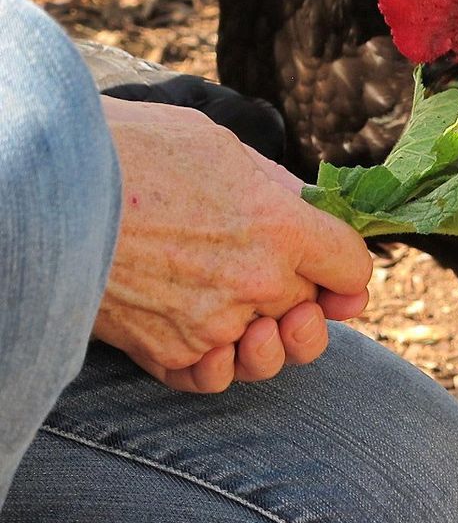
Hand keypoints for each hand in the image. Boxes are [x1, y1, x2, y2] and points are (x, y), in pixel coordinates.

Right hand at [93, 97, 371, 391]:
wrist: (39, 185)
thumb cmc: (126, 148)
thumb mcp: (216, 144)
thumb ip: (274, 185)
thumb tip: (307, 207)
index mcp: (279, 225)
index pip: (352, 268)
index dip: (348, 270)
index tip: (336, 271)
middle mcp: (255, 281)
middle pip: (313, 311)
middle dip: (302, 297)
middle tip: (277, 281)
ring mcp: (211, 323)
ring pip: (269, 355)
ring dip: (267, 340)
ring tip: (248, 315)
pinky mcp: (166, 352)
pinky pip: (212, 378)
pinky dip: (214, 363)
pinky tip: (205, 336)